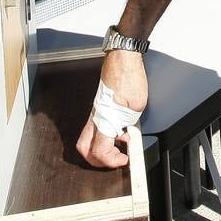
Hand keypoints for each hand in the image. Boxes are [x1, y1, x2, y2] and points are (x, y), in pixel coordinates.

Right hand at [77, 50, 147, 168]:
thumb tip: (129, 136)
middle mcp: (95, 117)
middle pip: (84, 148)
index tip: (123, 160)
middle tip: (114, 159)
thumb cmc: (128, 77)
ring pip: (88, 138)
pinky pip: (95, 127)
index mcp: (103, 120)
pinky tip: (119, 131)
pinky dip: (104, 135)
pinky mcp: (99, 106)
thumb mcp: (136, 107)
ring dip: (101, 148)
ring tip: (120, 145)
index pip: (99, 151)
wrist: (123, 59)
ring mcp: (95, 112)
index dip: (111, 161)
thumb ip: (131, 124)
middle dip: (98, 160)